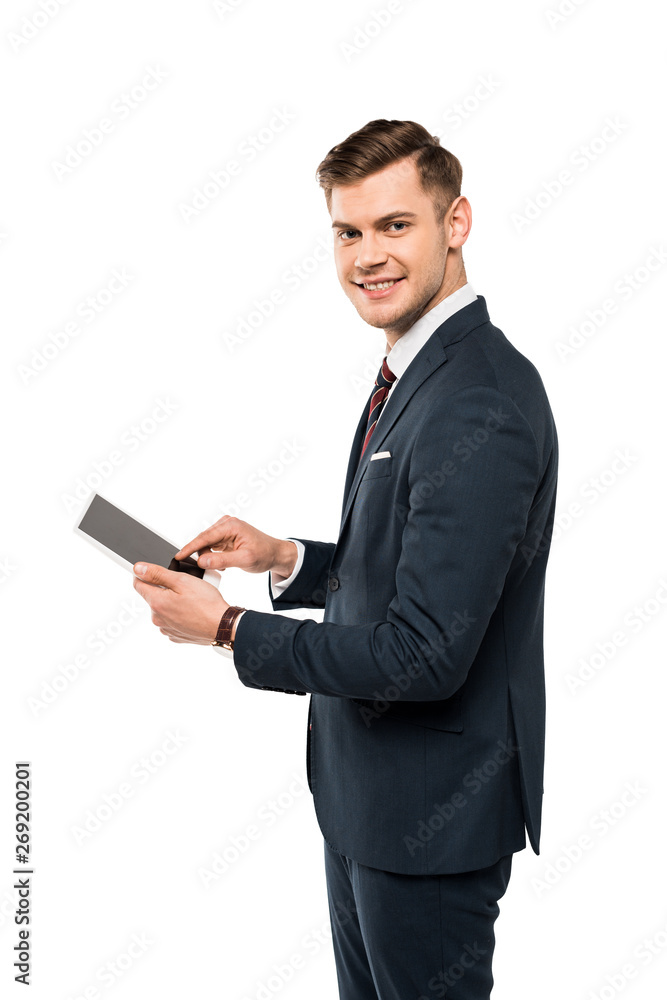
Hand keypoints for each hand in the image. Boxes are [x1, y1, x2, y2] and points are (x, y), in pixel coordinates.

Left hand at [133, 563, 225, 644]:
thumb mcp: (182, 580)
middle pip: (152, 596)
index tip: (155, 571)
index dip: (145, 574)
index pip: (138, 584)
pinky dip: (179, 614)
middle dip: (164, 588)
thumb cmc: (207, 604)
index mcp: (156, 602)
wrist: (222, 626)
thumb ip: (158, 573)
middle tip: (184, 585)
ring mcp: (166, 628)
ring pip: (163, 608)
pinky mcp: (175, 635)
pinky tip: (192, 611)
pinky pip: (172, 620)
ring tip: (191, 600)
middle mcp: (157, 618)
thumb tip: (138, 568)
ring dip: (172, 602)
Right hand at [175, 515, 296, 576]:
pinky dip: (213, 556)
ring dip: (209, 557)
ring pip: (206, 544)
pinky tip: (222, 563)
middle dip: (202, 555)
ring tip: (222, 566)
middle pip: (203, 540)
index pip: (205, 537)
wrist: (274, 554)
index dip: (190, 548)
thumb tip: (202, 561)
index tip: (178, 556)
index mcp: (231, 525)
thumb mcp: (244, 560)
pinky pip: (211, 546)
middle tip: (208, 569)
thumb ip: (222, 560)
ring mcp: (224, 529)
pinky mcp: (224, 535)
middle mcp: (226, 524)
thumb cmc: (264, 554)